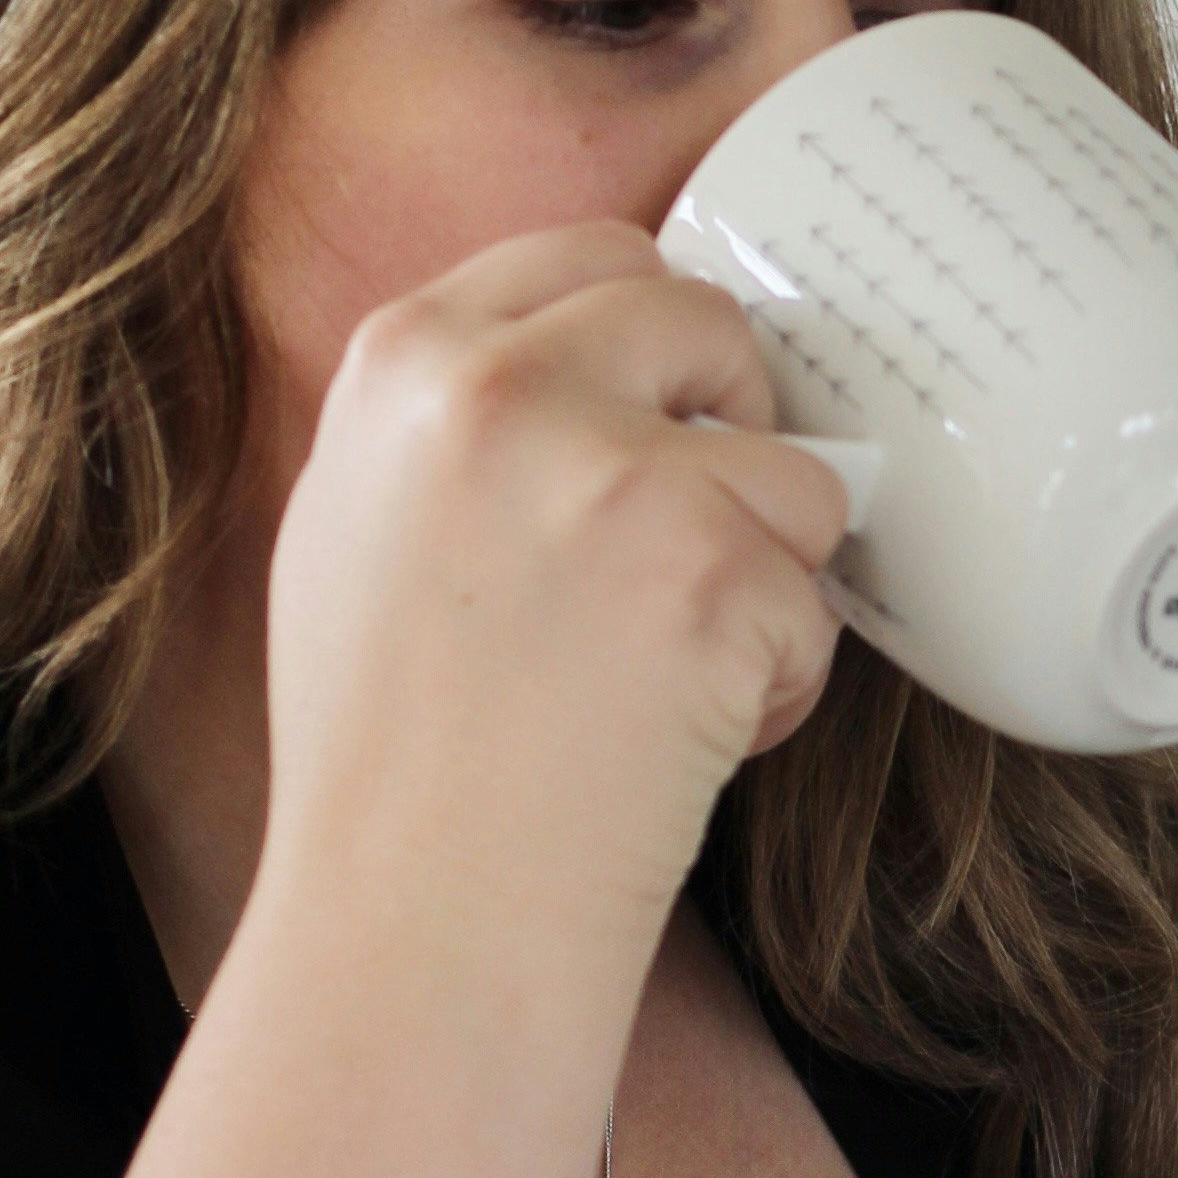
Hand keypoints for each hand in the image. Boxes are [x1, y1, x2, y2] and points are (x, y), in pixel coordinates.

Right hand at [260, 222, 850, 991]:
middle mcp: (501, 390)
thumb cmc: (392, 759)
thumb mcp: (362, 528)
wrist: (416, 919)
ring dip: (764, 578)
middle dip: (734, 428)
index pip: (590, 258)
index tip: (661, 412)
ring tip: (666, 682)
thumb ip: (462, 423)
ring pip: (790, 474)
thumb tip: (602, 371)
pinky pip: (815, 599)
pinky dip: (779, 682)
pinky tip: (682, 743)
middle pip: (705, 325)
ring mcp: (612, 475)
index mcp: (405, 360)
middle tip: (696, 545)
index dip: (649, 341)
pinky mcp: (712, 572)